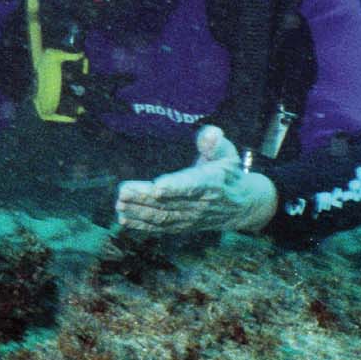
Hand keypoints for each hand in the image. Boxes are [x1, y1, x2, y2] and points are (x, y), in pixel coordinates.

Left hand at [114, 125, 279, 235]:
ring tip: (120, 202)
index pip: (192, 186)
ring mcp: (189, 218)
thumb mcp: (228, 155)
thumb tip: (211, 132)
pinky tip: (124, 217)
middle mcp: (199, 205)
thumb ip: (215, 144)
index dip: (175, 187)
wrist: (240, 206)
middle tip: (123, 191)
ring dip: (138, 211)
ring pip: (161, 217)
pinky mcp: (181, 226)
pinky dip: (141, 224)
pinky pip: (160, 227)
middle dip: (145, 198)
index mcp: (211, 184)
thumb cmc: (228, 174)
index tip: (158, 186)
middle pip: (169, 203)